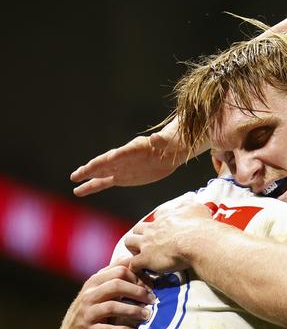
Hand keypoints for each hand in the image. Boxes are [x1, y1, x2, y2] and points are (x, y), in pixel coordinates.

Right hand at [59, 264, 155, 328]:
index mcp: (95, 281)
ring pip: (112, 306)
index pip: (120, 270)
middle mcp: (90, 294)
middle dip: (138, 292)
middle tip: (152, 300)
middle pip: (117, 285)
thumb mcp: (100, 288)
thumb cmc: (93, 308)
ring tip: (147, 315)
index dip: (139, 277)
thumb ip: (114, 275)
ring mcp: (88, 312)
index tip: (151, 286)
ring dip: (134, 310)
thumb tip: (134, 260)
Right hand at [70, 119, 188, 196]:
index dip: (116, 157)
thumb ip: (161, 140)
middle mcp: (124, 157)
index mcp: (136, 148)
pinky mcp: (122, 177)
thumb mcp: (169, 142)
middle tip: (78, 174)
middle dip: (93, 168)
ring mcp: (121, 167)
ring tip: (73, 181)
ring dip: (87, 177)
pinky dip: (92, 186)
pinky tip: (79, 191)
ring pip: (100, 173)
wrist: (170, 152)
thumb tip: (156, 138)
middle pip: (106, 162)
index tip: (106, 162)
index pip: (123, 153)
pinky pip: (104, 182)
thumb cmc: (171, 144)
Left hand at [124, 200, 212, 273]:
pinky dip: (134, 267)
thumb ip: (189, 205)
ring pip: (129, 242)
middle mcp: (154, 228)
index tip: (163, 228)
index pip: (158, 216)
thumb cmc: (200, 227)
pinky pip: (133, 263)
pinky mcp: (146, 258)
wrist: (198, 242)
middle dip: (140, 234)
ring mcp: (147, 243)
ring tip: (140, 255)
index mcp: (166, 217)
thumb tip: (189, 199)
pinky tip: (140, 271)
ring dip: (133, 248)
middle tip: (148, 243)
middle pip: (138, 228)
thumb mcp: (197, 208)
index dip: (159, 222)